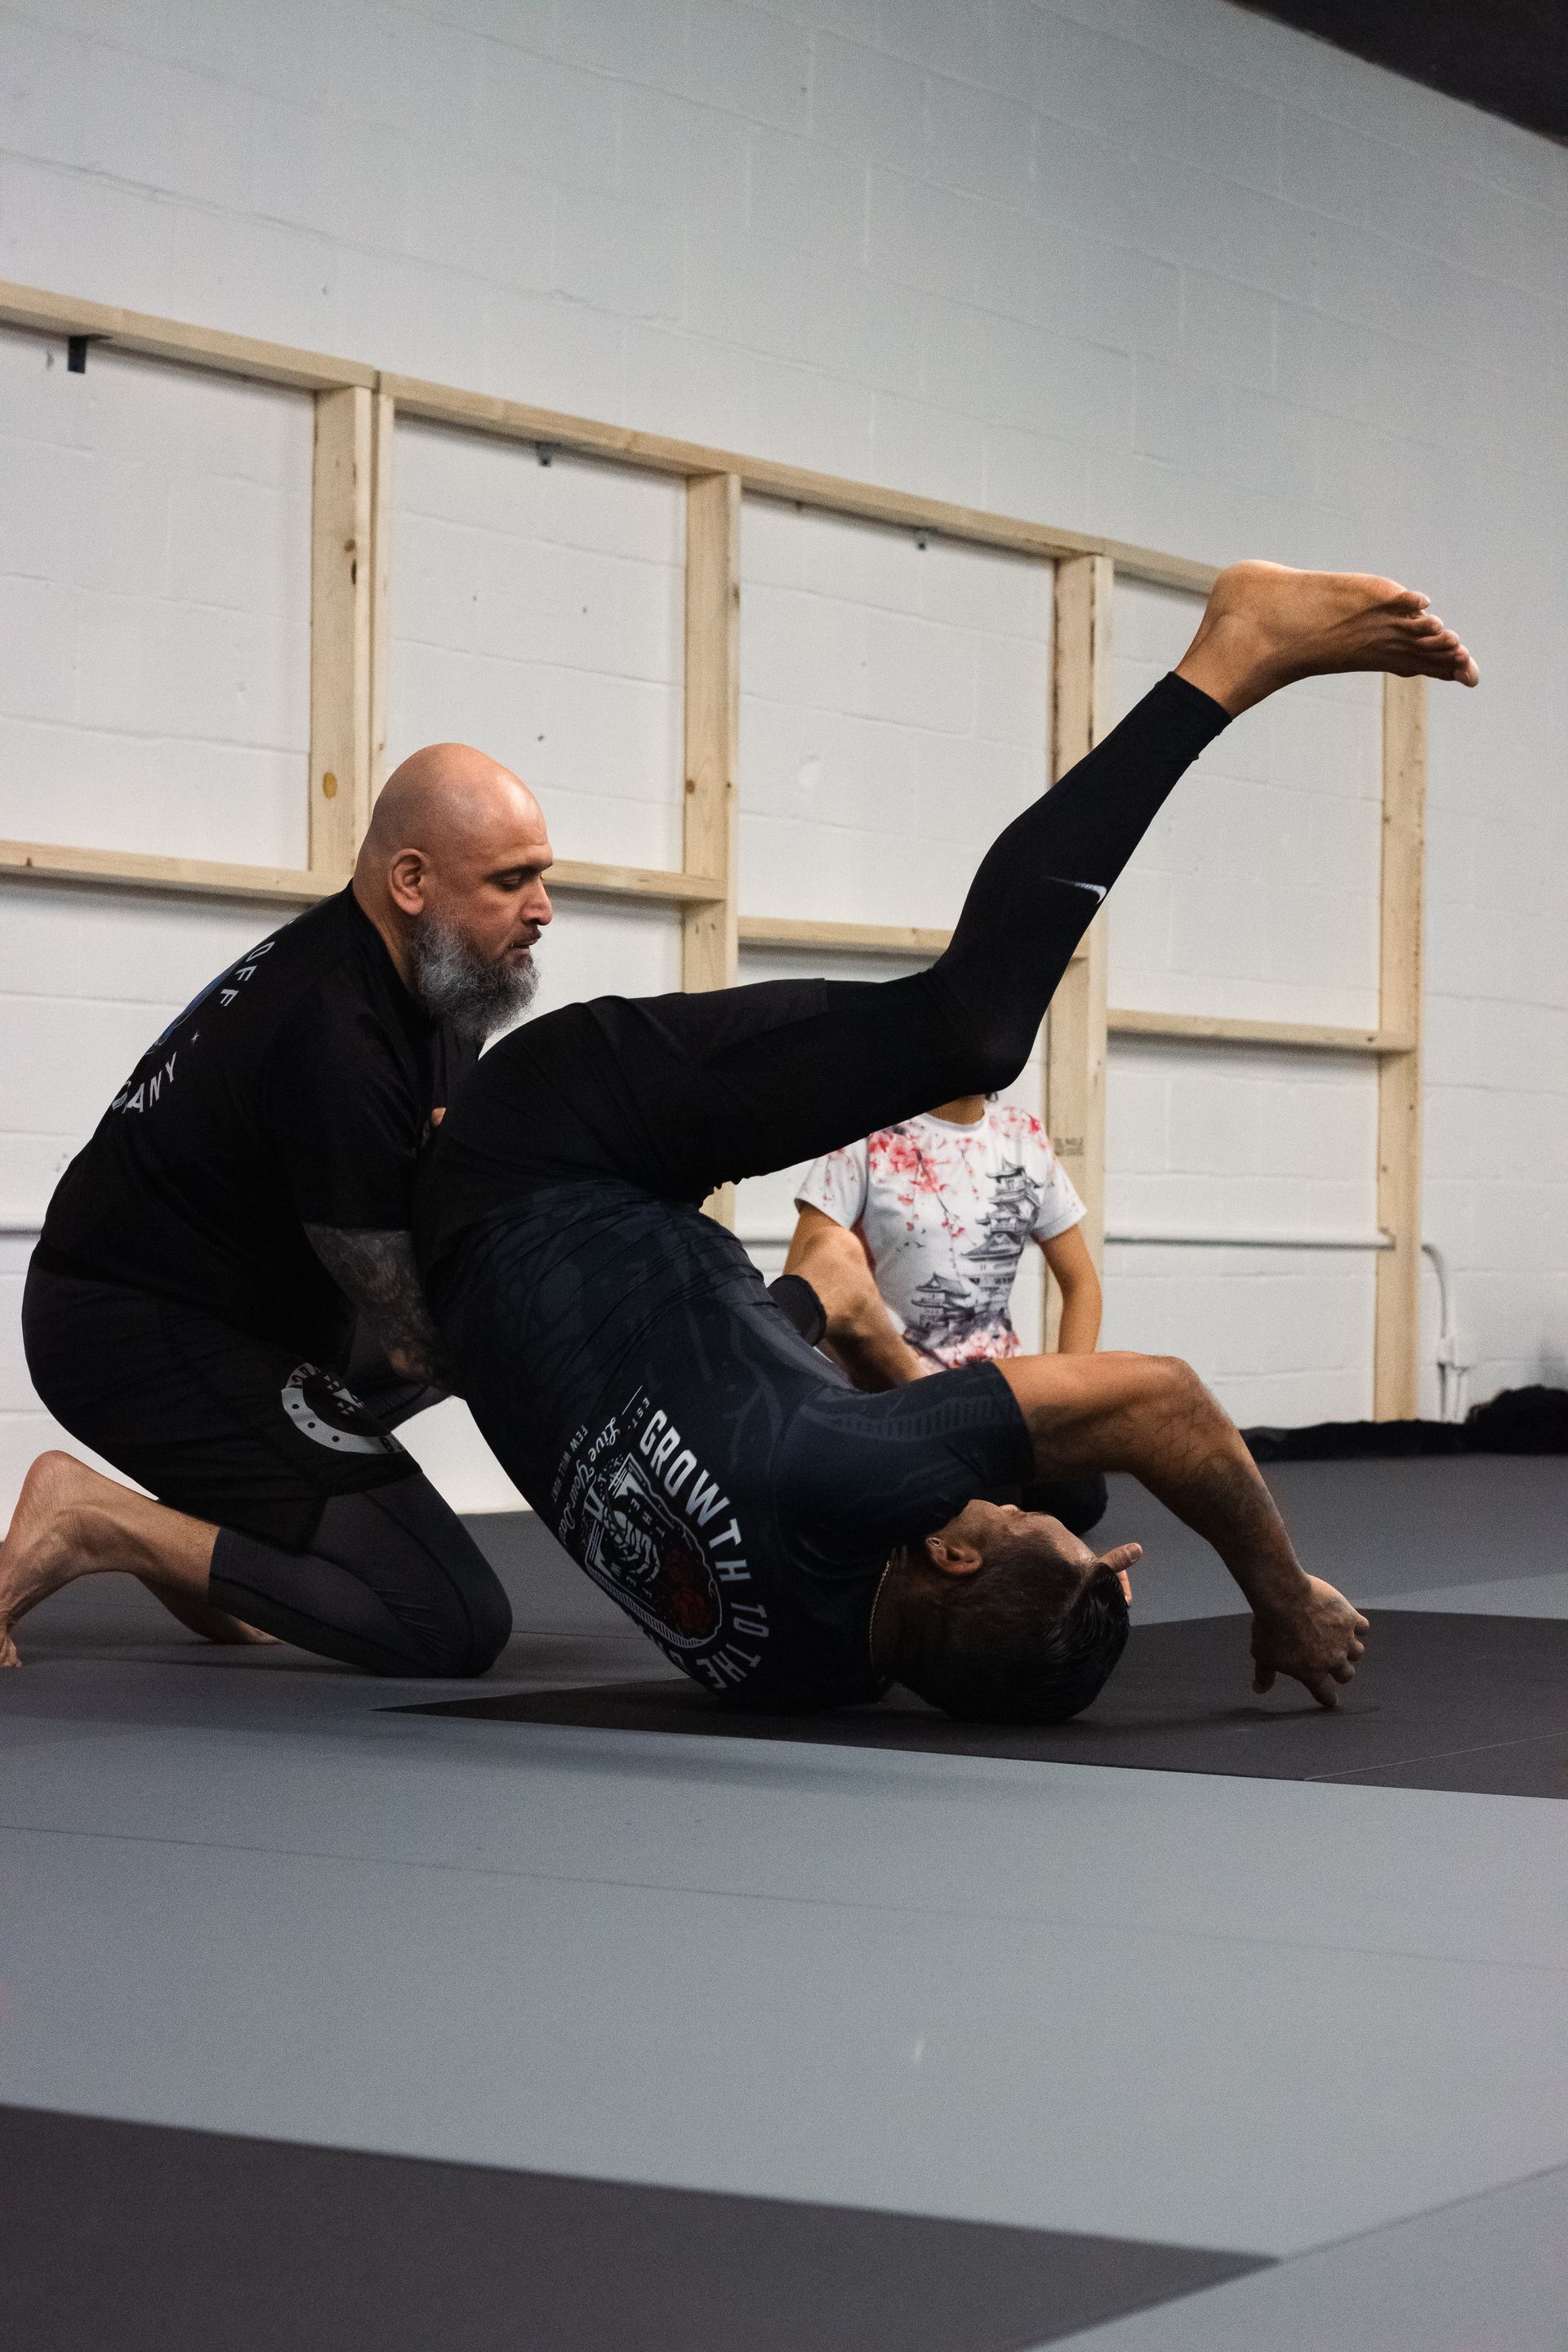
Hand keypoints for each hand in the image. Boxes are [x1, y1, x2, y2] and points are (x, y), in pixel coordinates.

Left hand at [1250, 1575, 1367, 1708]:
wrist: (1284, 1598)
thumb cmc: (1270, 1628)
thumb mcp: (1262, 1655)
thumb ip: (1264, 1674)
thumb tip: (1259, 1689)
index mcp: (1312, 1673)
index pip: (1326, 1694)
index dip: (1328, 1698)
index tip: (1330, 1699)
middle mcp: (1333, 1659)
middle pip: (1347, 1675)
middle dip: (1341, 1672)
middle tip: (1334, 1663)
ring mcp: (1344, 1639)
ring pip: (1358, 1652)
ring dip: (1351, 1650)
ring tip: (1342, 1641)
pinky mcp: (1350, 1617)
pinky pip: (1363, 1627)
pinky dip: (1358, 1626)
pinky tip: (1350, 1622)